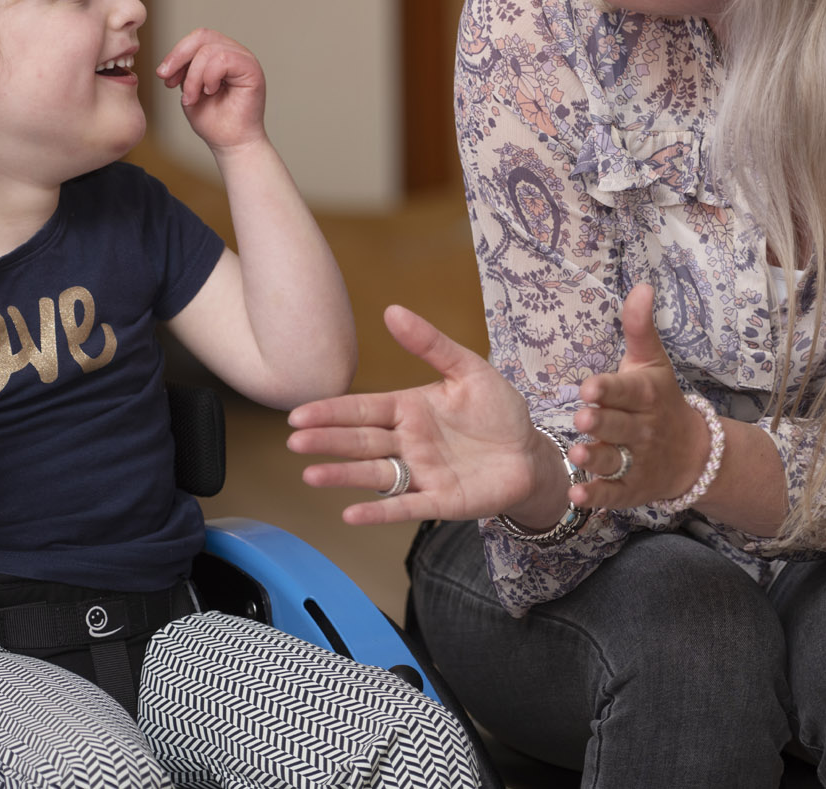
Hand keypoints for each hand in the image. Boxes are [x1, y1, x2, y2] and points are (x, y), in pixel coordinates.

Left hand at [157, 28, 266, 152]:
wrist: (231, 144)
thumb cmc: (214, 121)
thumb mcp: (190, 89)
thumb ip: (185, 69)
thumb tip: (172, 58)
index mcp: (221, 54)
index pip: (197, 38)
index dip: (176, 54)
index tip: (164, 77)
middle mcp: (235, 53)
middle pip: (202, 36)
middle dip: (179, 57)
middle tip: (168, 80)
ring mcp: (245, 59)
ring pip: (209, 50)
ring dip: (193, 76)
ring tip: (192, 97)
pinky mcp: (252, 70)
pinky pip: (223, 59)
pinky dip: (209, 77)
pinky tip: (210, 92)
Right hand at [287, 305, 546, 525]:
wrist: (531, 454)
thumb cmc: (499, 411)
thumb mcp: (468, 370)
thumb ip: (430, 344)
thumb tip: (392, 310)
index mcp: (409, 409)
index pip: (362, 409)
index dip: (331, 411)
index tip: (298, 414)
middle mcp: (407, 442)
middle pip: (360, 441)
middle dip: (327, 441)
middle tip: (294, 441)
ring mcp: (421, 473)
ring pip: (375, 474)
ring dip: (343, 475)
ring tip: (312, 475)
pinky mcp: (440, 502)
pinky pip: (406, 507)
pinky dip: (379, 511)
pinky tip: (351, 514)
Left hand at [566, 284, 710, 510]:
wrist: (696, 452)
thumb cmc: (660, 399)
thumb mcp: (652, 363)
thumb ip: (640, 328)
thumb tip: (642, 285)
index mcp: (648, 395)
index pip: (629, 391)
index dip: (610, 389)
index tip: (589, 387)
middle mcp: (645, 429)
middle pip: (622, 426)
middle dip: (602, 423)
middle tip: (580, 418)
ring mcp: (641, 461)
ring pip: (617, 460)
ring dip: (597, 459)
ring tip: (575, 455)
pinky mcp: (634, 488)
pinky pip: (616, 493)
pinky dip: (598, 496)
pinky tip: (577, 495)